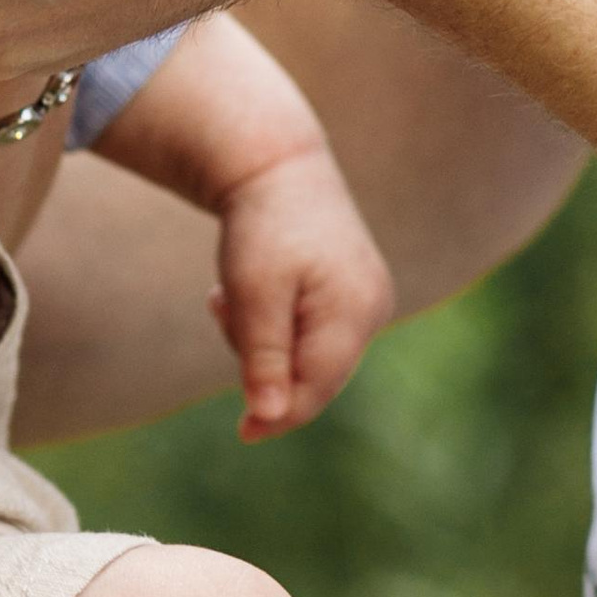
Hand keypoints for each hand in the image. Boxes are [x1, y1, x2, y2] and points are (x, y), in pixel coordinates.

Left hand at [211, 154, 395, 438]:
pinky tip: (247, 291)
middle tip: (222, 306)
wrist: (276, 162)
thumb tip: (269, 417)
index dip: (278, 416)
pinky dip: (274, 322)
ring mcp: (369, 298)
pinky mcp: (355, 291)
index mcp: (355, 311)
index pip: (317, 388)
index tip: (242, 434)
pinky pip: (311, 330)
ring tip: (229, 293)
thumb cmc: (261, 225)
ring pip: (309, 353)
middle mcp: (374, 308)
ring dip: (262, 337)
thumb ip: (263, 356)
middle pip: (314, 373)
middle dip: (262, 360)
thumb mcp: (253, 293)